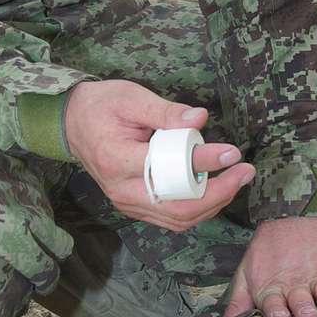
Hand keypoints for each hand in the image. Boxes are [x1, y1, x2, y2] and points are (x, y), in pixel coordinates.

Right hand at [63, 79, 253, 229]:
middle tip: (244, 171)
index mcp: (116, 160)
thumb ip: (166, 111)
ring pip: (179, 219)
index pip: (167, 169)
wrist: (72, 123)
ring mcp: (127, 204)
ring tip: (237, 179)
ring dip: (213, 203)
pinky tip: (216, 188)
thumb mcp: (131, 97)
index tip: (231, 152)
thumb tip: (200, 120)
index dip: (203, 162)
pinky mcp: (135, 207)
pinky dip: (199, 207)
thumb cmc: (101, 106)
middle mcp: (121, 190)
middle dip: (219, 192)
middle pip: (178, 207)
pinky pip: (172, 217)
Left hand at [223, 216, 316, 316]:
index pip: (274, 306)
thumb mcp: (248, 271)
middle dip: (305, 309)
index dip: (276, 311)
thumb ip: (240, 299)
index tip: (279, 314)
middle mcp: (299, 286)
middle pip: (303, 303)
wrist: (293, 211)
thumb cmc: (268, 249)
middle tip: (307, 312)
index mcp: (274, 289)